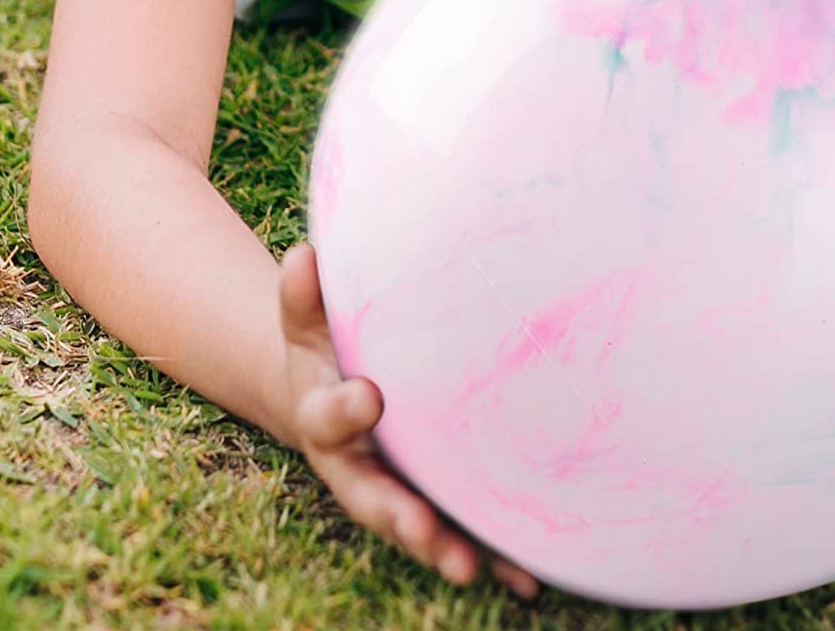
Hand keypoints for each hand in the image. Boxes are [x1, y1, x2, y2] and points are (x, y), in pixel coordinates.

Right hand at [277, 243, 542, 599]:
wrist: (341, 394)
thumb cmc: (329, 349)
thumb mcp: (310, 323)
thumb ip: (305, 295)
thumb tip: (307, 253)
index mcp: (326, 419)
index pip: (329, 417)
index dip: (345, 409)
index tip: (370, 395)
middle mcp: (360, 468)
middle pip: (372, 499)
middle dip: (396, 516)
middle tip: (420, 527)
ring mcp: (399, 492)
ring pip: (420, 528)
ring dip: (443, 549)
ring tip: (468, 566)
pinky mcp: (436, 504)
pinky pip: (465, 535)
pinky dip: (495, 560)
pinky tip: (528, 580)